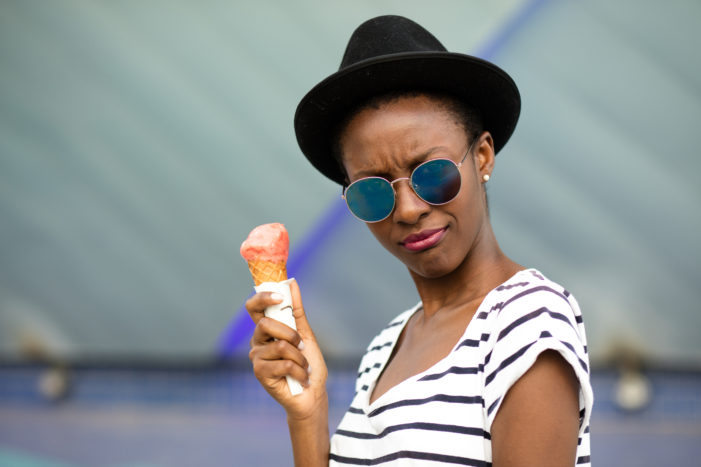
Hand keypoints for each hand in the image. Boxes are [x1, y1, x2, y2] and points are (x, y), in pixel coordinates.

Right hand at [246, 279, 327, 419]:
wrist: (312, 394)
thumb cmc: (308, 364)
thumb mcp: (306, 334)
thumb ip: (296, 310)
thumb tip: (292, 283)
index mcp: (266, 329)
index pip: (253, 307)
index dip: (262, 298)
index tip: (279, 296)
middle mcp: (257, 341)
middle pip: (265, 324)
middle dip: (291, 334)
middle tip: (301, 346)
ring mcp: (256, 358)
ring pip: (280, 346)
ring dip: (300, 357)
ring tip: (303, 366)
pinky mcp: (260, 373)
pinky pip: (284, 363)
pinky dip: (300, 371)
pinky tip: (301, 378)